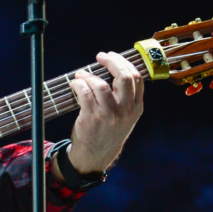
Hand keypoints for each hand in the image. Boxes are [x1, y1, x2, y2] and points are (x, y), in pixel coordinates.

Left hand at [55, 51, 143, 177]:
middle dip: (112, 62)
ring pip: (100, 84)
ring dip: (88, 75)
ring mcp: (109, 114)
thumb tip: (113, 68)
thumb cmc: (109, 130)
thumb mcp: (125, 116)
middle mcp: (125, 110)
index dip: (124, 62)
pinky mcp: (92, 118)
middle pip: (123, 77)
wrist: (96, 155)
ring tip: (81, 75)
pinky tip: (75, 83)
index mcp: (136, 107)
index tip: (112, 56)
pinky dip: (78, 84)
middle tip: (100, 57)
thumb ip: (124, 96)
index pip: (137, 78)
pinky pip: (85, 93)